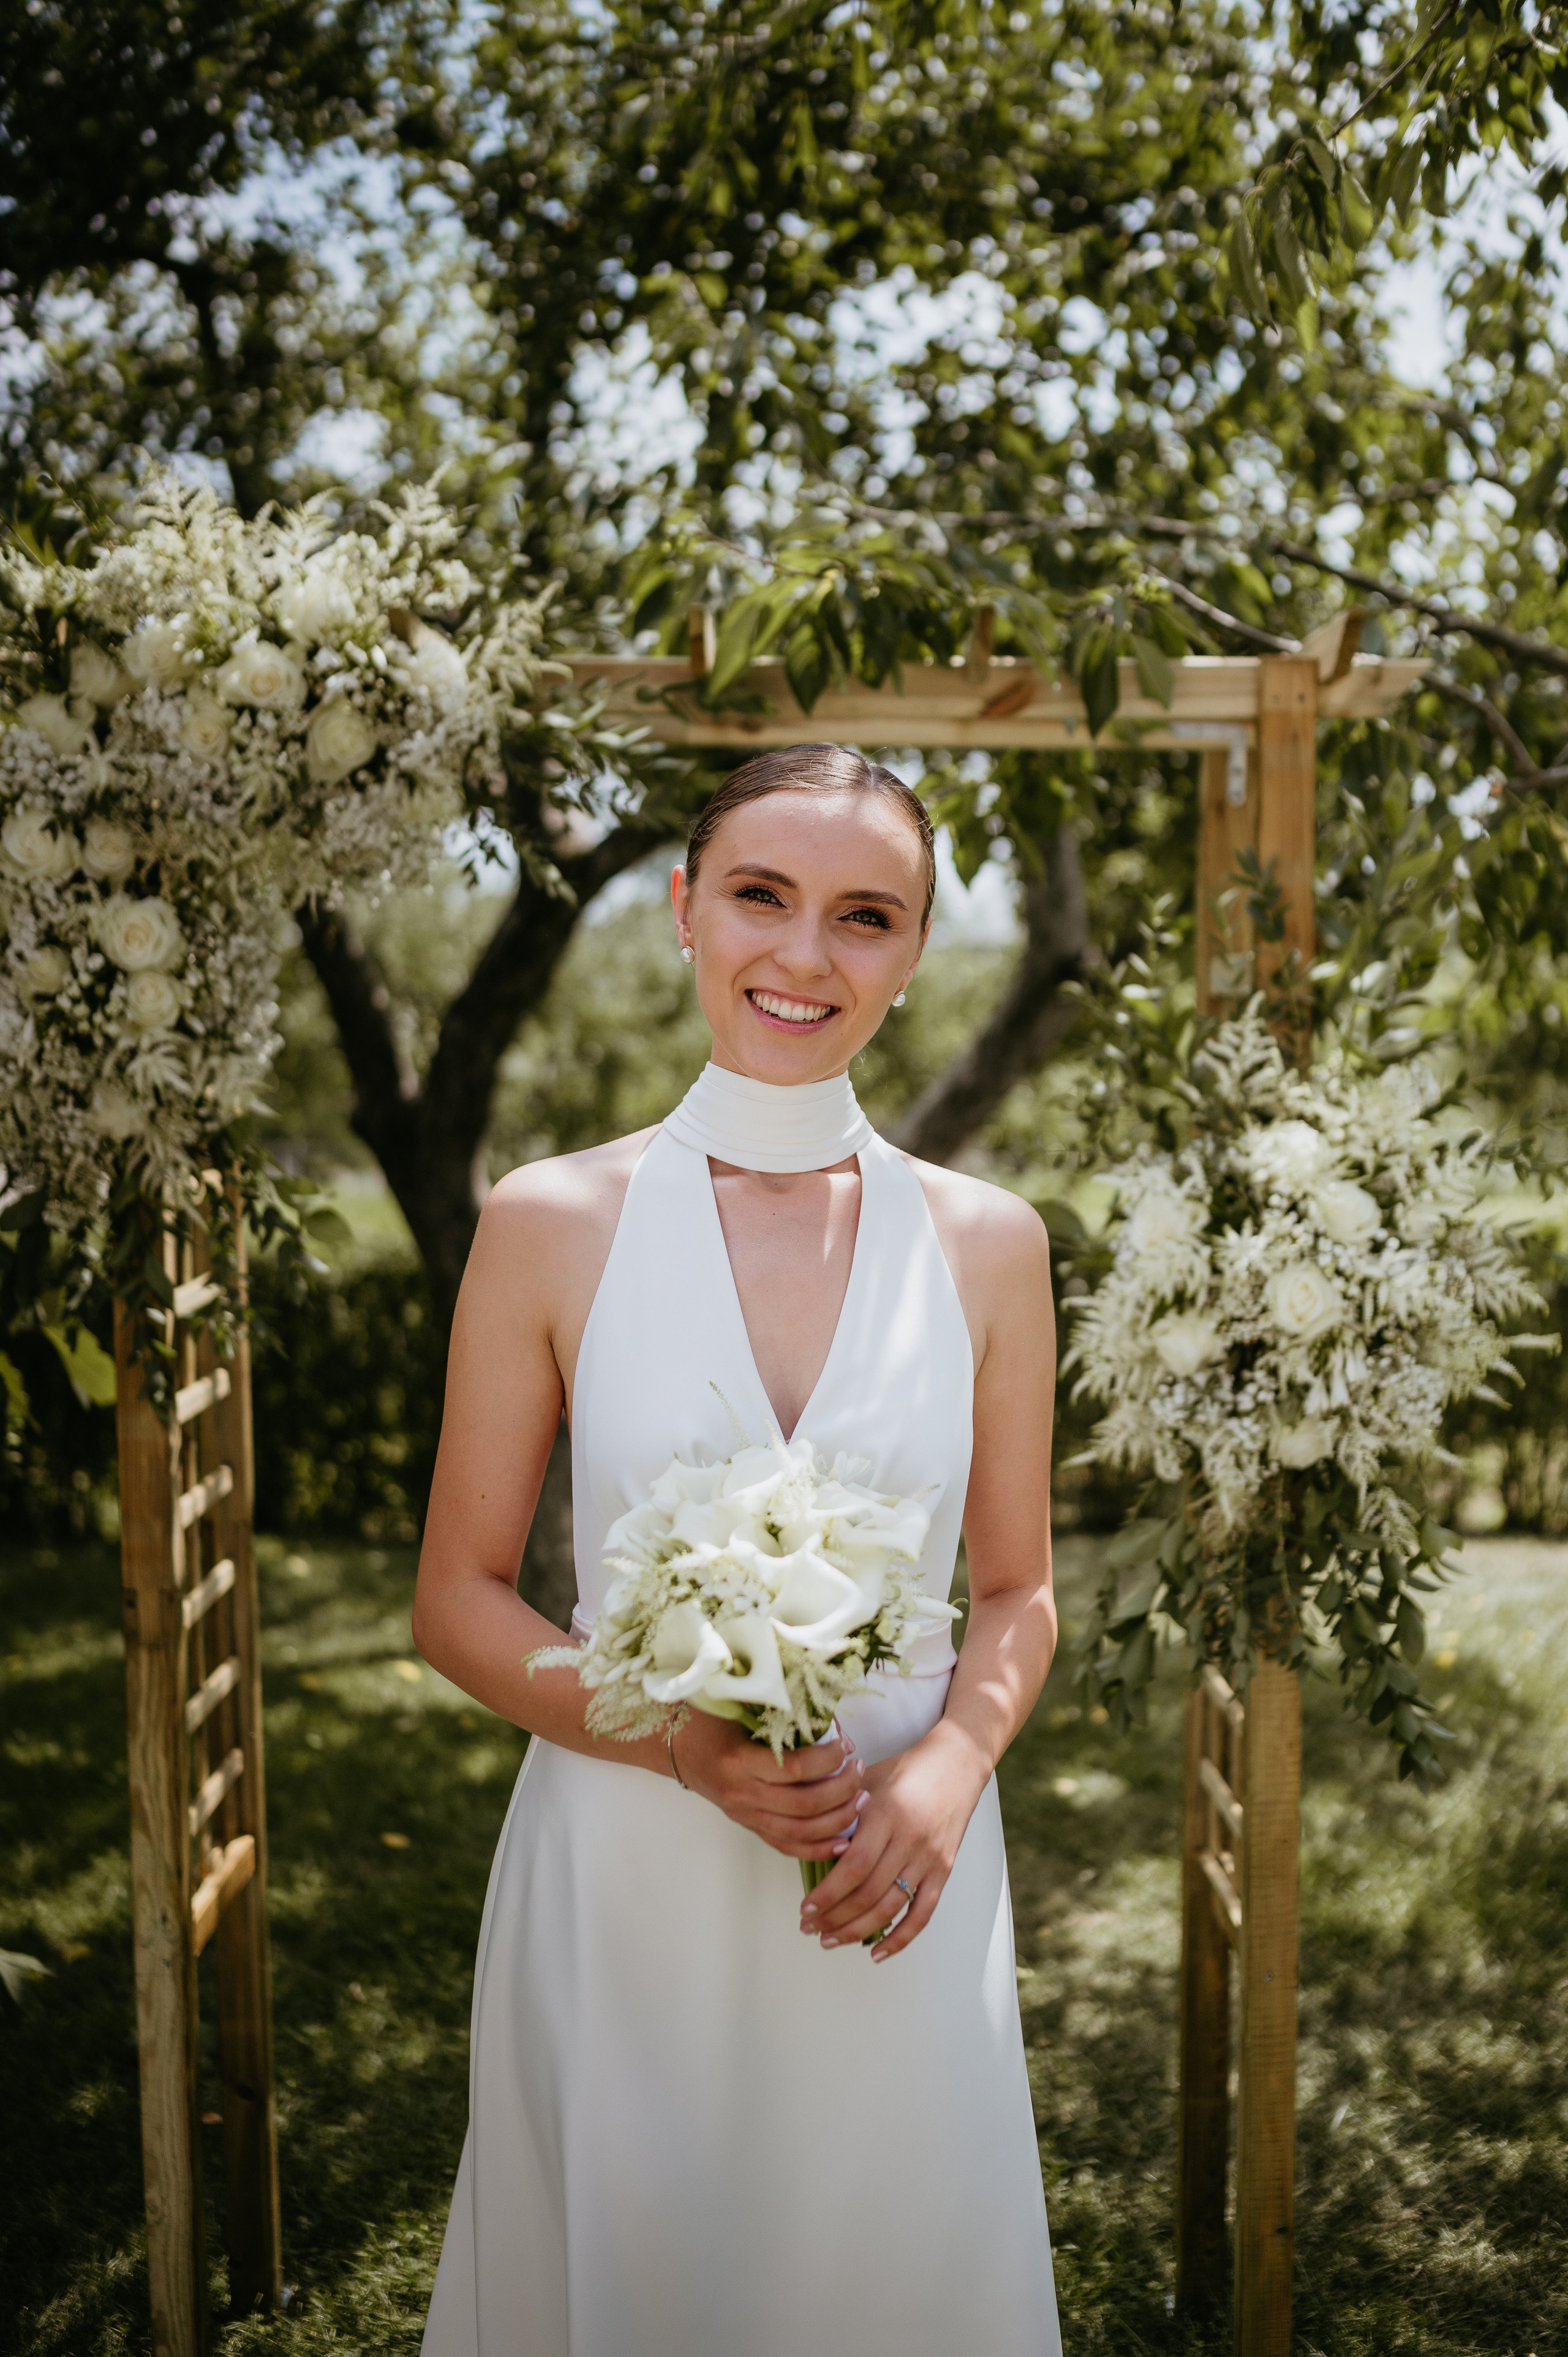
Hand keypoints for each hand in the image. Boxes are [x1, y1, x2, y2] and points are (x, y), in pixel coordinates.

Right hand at [671, 1715, 869, 1860]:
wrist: (678, 1747)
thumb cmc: (711, 1720)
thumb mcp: (741, 1708)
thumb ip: (781, 1715)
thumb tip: (831, 1719)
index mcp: (740, 1760)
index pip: (795, 1769)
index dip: (828, 1759)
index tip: (845, 1745)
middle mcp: (742, 1793)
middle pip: (804, 1805)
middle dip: (842, 1790)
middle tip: (859, 1770)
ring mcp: (745, 1815)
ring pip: (800, 1832)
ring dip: (838, 1819)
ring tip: (860, 1799)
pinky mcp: (748, 1826)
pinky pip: (786, 1846)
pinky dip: (818, 1848)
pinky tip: (842, 1841)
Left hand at [797, 1721, 989, 1961]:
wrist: (957, 1763)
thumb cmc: (906, 1768)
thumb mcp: (868, 1779)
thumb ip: (842, 1811)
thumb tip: (809, 1844)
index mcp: (887, 1814)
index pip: (853, 1867)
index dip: (827, 1894)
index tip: (805, 1908)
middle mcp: (910, 1839)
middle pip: (869, 1893)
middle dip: (834, 1917)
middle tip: (810, 1928)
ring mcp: (929, 1857)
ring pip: (891, 1907)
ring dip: (857, 1931)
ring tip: (830, 1940)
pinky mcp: (944, 1869)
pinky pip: (923, 1912)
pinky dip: (900, 1938)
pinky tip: (877, 1953)